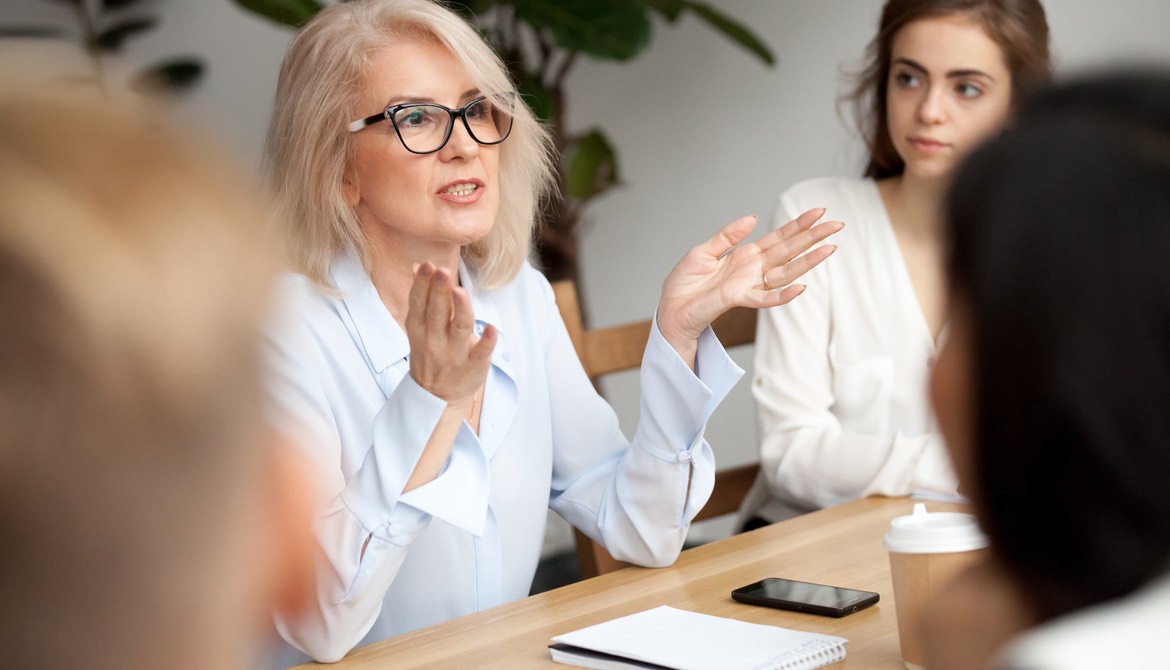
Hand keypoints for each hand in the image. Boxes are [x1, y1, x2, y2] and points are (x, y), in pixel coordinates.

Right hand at [404, 262, 495, 408]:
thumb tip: (419, 265)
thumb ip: (422, 297)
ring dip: (460, 310)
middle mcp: (435, 340)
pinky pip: (481, 353)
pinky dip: (486, 342)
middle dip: (438, 291)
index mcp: (419, 328)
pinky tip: (492, 329)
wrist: (437, 396)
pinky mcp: (474, 366)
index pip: (419, 302)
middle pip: (437, 312)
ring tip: (460, 292)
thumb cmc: (431, 352)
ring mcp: (454, 354)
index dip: (423, 284)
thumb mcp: (419, 327)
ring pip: (458, 329)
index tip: (427, 265)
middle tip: (442, 271)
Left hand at [656, 208, 842, 348]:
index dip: (798, 225)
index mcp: (745, 256)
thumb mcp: (703, 251)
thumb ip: (727, 235)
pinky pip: (765, 298)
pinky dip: (783, 294)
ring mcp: (748, 285)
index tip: (819, 211)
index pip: (778, 238)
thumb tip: (752, 217)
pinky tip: (801, 287)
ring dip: (808, 262)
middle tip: (837, 224)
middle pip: (789, 251)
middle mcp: (752, 270)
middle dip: (812, 237)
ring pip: (785, 272)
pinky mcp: (738, 299)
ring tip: (830, 249)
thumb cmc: (684, 285)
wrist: (670, 310)